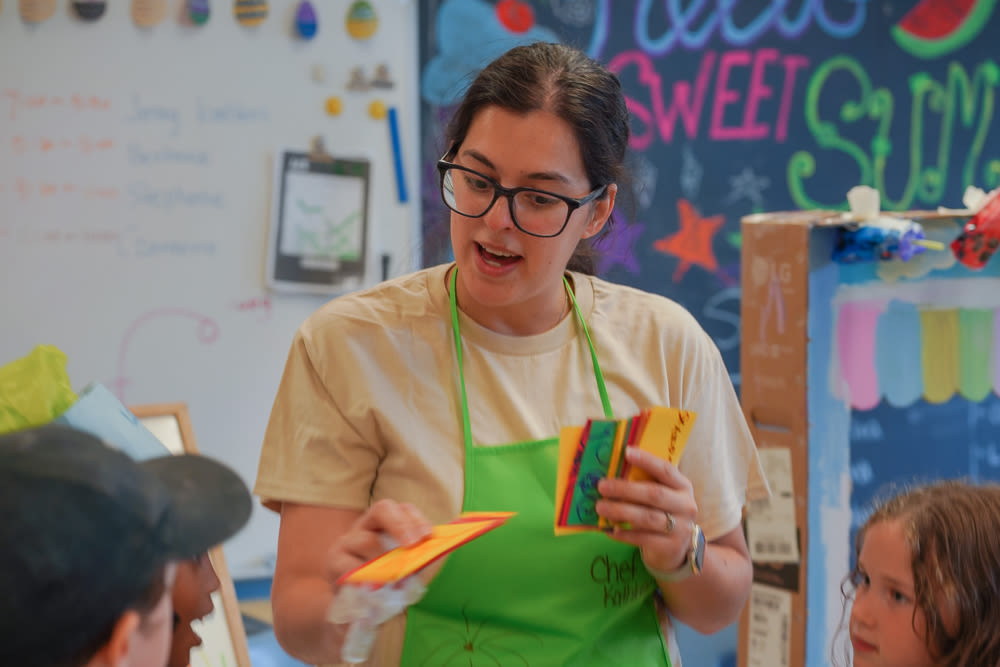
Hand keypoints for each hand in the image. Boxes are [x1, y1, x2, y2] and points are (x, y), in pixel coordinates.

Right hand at [325, 499, 432, 588]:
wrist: (354, 611)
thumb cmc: (385, 586)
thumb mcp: (404, 572)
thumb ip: (418, 562)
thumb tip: (436, 557)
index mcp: (386, 524)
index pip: (403, 509)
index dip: (416, 520)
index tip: (427, 536)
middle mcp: (366, 526)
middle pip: (383, 509)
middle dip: (401, 525)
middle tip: (413, 544)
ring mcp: (347, 541)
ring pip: (368, 540)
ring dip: (385, 560)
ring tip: (395, 579)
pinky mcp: (333, 562)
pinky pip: (350, 566)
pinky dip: (365, 579)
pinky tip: (372, 589)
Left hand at [595, 446, 697, 573]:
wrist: (676, 548)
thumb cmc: (662, 513)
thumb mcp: (662, 496)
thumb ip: (645, 483)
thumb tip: (612, 469)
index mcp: (683, 486)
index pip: (666, 470)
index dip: (647, 460)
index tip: (626, 452)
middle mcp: (686, 505)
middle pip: (654, 494)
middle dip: (625, 489)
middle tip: (602, 486)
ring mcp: (681, 528)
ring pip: (647, 518)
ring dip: (620, 511)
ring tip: (600, 507)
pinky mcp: (671, 547)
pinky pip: (643, 539)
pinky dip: (624, 534)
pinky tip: (609, 529)